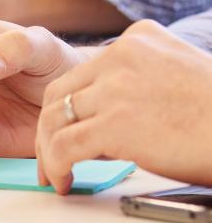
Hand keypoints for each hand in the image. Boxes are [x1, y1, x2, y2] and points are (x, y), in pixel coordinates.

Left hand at [36, 20, 211, 193]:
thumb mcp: (174, 79)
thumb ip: (136, 85)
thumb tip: (100, 118)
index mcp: (138, 40)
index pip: (81, 74)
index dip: (65, 109)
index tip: (62, 133)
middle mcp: (123, 56)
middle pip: (58, 93)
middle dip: (48, 131)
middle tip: (48, 158)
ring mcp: (118, 87)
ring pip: (55, 120)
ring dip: (48, 153)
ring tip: (54, 175)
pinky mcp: (116, 122)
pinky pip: (64, 146)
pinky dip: (56, 168)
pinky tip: (64, 181)